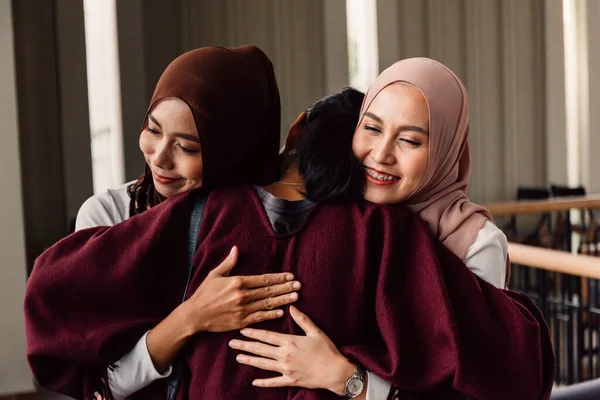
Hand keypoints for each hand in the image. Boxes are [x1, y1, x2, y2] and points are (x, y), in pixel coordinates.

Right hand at [180, 246, 301, 333]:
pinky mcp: (241, 322)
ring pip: (268, 304)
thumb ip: (228, 263)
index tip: (290, 276)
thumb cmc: (204, 293)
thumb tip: (236, 249)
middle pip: (269, 291)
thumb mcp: (215, 275)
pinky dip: (272, 315)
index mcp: (238, 282)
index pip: (264, 279)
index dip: (278, 278)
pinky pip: (260, 317)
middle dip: (285, 288)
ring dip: (283, 300)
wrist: (195, 315)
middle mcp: (242, 296)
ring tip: (296, 297)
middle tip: (299, 285)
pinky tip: (282, 312)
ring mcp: (243, 310)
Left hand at [229, 306, 355, 394]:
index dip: (253, 333)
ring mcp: (286, 369)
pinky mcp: (291, 380)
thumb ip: (302, 319)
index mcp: (290, 341)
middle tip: (231, 343)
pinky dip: (263, 382)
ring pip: (263, 364)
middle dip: (245, 346)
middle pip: (261, 349)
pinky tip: (254, 381)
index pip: (267, 336)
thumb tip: (291, 307)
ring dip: (250, 360)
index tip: (241, 330)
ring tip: (238, 357)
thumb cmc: (327, 350)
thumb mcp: (315, 331)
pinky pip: (274, 382)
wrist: (336, 372)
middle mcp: (285, 355)